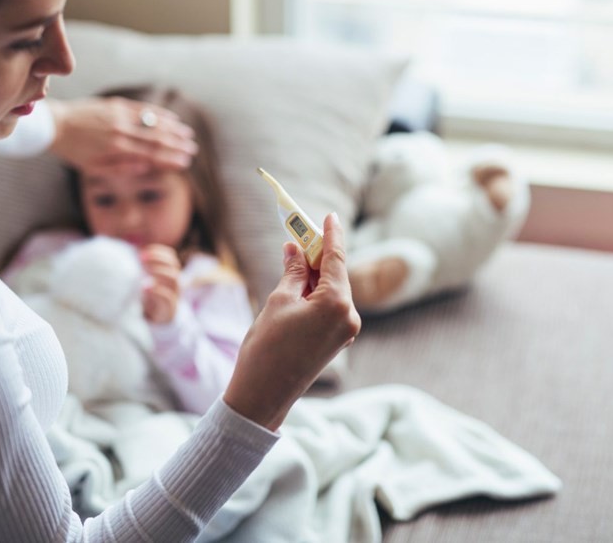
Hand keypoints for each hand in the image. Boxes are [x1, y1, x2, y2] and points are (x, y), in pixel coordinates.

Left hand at [46, 97, 198, 175]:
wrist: (55, 124)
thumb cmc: (73, 150)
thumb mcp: (93, 168)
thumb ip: (120, 169)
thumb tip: (145, 167)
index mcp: (116, 149)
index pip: (150, 154)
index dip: (170, 159)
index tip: (185, 163)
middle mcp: (121, 131)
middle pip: (156, 138)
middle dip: (177, 145)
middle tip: (192, 150)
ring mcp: (119, 115)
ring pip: (152, 122)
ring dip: (173, 129)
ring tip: (188, 135)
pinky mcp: (116, 105)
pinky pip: (142, 109)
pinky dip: (159, 113)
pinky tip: (171, 118)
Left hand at [140, 244, 181, 324]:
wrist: (154, 323)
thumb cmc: (146, 299)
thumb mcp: (143, 282)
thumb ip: (139, 270)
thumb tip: (126, 253)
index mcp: (169, 274)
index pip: (171, 257)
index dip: (159, 252)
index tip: (142, 252)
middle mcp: (174, 283)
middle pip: (174, 266)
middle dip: (158, 260)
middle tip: (142, 259)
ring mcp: (174, 296)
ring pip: (175, 280)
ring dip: (159, 273)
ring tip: (145, 272)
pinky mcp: (170, 309)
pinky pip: (169, 298)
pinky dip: (158, 291)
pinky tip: (145, 288)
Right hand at [223, 213, 360, 430]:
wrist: (263, 395)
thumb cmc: (267, 347)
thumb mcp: (278, 301)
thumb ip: (293, 272)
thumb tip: (296, 249)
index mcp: (337, 303)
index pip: (336, 259)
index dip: (331, 235)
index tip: (330, 216)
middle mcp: (349, 316)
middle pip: (336, 275)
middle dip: (319, 255)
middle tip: (302, 235)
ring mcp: (345, 331)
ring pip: (333, 291)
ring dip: (315, 275)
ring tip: (294, 258)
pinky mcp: (337, 341)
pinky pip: (330, 308)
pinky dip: (316, 293)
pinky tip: (299, 284)